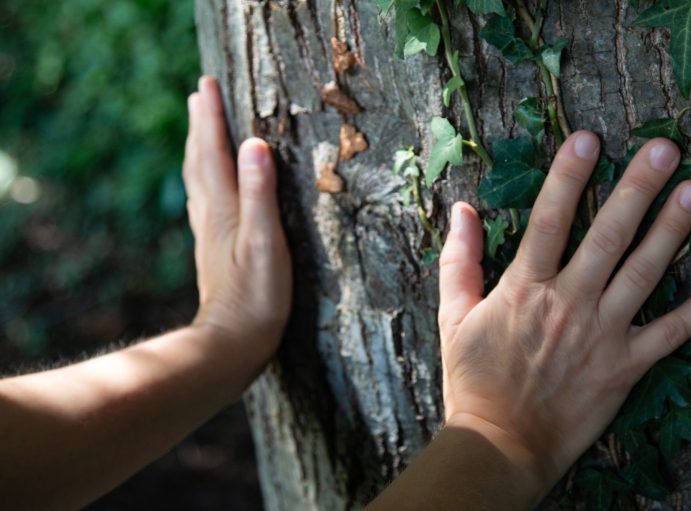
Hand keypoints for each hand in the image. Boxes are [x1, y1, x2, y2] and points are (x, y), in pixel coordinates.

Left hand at [183, 76, 291, 371]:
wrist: (233, 342)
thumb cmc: (258, 297)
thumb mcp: (266, 242)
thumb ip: (259, 193)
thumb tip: (255, 144)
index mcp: (224, 210)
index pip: (214, 153)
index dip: (211, 118)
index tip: (207, 83)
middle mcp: (211, 216)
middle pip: (200, 161)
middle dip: (200, 125)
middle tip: (199, 94)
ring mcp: (209, 234)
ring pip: (198, 180)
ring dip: (198, 148)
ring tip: (199, 127)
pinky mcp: (214, 249)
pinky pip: (204, 200)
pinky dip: (202, 178)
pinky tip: (206, 185)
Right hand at [438, 132, 690, 498]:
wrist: (500, 442)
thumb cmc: (474, 379)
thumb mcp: (453, 317)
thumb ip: (459, 260)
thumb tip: (463, 210)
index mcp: (524, 289)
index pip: (548, 220)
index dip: (568, 176)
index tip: (588, 139)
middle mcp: (567, 303)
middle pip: (606, 236)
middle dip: (636, 189)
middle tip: (664, 150)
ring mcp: (601, 334)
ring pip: (642, 273)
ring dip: (672, 231)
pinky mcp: (625, 366)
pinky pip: (670, 334)